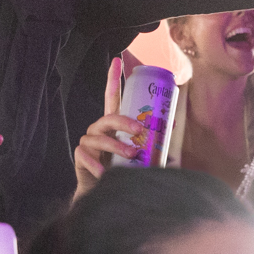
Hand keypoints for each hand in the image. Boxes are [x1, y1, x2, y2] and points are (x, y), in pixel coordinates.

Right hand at [73, 55, 141, 199]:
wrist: (103, 194)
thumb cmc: (123, 169)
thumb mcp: (140, 152)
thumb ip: (154, 140)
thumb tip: (173, 125)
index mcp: (113, 124)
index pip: (112, 96)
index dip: (113, 78)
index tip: (117, 60)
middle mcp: (98, 129)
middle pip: (108, 117)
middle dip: (123, 122)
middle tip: (139, 131)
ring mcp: (88, 143)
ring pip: (99, 138)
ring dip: (116, 146)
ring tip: (131, 155)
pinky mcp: (80, 157)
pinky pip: (87, 157)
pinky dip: (99, 165)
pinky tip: (106, 173)